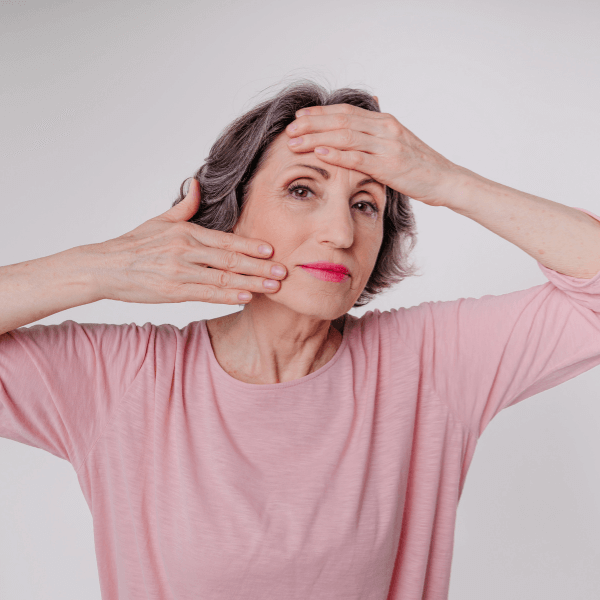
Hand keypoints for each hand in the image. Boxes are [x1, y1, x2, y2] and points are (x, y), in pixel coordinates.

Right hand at [89, 179, 286, 304]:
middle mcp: (185, 251)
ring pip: (223, 278)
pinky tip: (246, 298)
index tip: (272, 250)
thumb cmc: (134, 244)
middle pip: (230, 259)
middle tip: (284, 270)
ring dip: (251, 283)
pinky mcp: (173, 291)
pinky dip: (228, 296)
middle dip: (260, 266)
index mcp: (186, 232)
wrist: (105, 266)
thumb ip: (184, 206)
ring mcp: (180, 272)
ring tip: (273, 287)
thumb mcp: (159, 220)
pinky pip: (206, 293)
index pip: (225, 240)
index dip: (251, 246)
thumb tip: (196, 184)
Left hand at [285, 103, 465, 206]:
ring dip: (316, 139)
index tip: (299, 116)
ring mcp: (388, 146)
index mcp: (385, 121)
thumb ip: (377, 133)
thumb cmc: (420, 165)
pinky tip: (319, 155)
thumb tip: (362, 120)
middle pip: (341, 121)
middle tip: (289, 129)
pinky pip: (358, 158)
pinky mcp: (389, 166)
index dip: (320, 113)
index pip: (346, 112)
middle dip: (312, 124)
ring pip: (345, 137)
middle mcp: (385, 129)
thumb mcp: (397, 143)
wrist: (446, 180)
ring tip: (295, 142)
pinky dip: (336, 155)